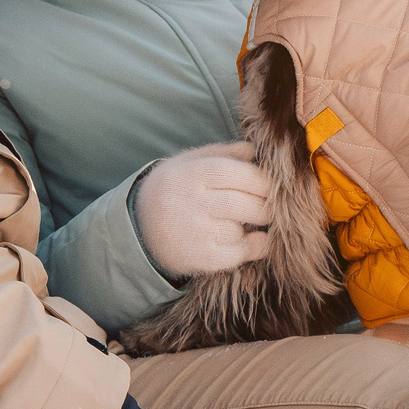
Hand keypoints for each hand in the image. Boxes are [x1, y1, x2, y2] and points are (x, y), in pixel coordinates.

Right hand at [134, 142, 272, 280]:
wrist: (138, 230)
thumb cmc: (171, 190)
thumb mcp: (186, 163)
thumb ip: (221, 153)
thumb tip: (254, 150)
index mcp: (190, 174)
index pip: (238, 173)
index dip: (261, 179)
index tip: (270, 184)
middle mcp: (191, 202)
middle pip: (245, 203)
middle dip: (265, 204)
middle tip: (270, 204)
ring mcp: (195, 233)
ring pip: (242, 228)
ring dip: (252, 225)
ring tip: (249, 220)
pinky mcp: (200, 258)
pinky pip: (239, 253)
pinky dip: (254, 247)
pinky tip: (255, 240)